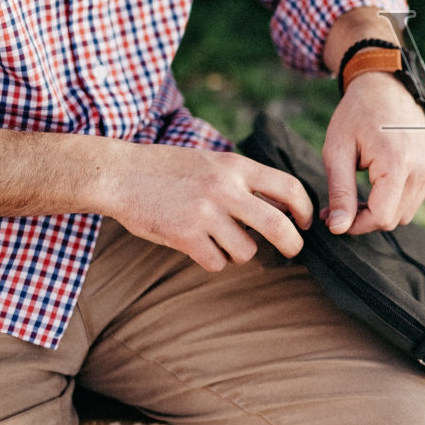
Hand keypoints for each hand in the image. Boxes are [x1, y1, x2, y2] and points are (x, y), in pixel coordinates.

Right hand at [97, 143, 313, 271]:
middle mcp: (225, 188)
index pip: (288, 187)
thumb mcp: (213, 161)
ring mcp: (205, 213)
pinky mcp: (184, 236)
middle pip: (278, 225)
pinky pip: (216, 262)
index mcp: (236, 166)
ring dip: (241, 253)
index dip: (304, 209)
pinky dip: (214, 261)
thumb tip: (283, 207)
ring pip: (246, 251)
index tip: (304, 222)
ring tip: (223, 242)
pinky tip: (201, 247)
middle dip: (292, 244)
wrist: (120, 174)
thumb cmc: (169, 168)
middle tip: (292, 251)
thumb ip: (244, 180)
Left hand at [323, 71, 424, 234]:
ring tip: (357, 194)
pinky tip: (377, 183)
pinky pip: (414, 199)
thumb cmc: (356, 114)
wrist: (385, 85)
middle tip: (339, 206)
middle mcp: (423, 168)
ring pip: (405, 213)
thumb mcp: (337, 151)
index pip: (381, 217)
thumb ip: (340, 192)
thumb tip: (339, 228)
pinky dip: (394, 199)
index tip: (334, 218)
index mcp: (398, 163)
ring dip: (380, 211)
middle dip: (365, 219)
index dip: (355, 225)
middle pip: (394, 219)